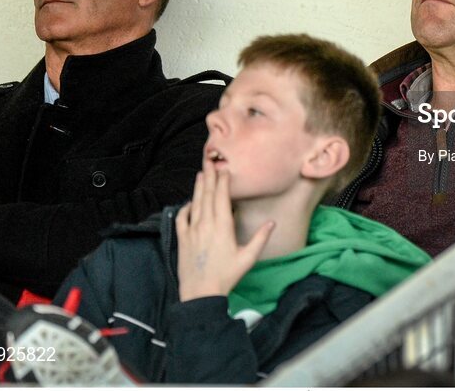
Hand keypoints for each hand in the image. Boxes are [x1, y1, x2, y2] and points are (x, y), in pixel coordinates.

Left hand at [175, 162, 274, 301]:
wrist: (201, 292)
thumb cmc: (227, 276)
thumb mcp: (248, 258)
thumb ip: (260, 238)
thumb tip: (272, 222)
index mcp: (222, 226)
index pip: (221, 198)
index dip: (222, 182)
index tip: (224, 170)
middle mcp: (206, 224)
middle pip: (207, 195)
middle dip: (209, 177)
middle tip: (209, 162)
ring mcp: (192, 231)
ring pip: (195, 203)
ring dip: (198, 188)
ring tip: (200, 174)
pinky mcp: (182, 239)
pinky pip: (182, 218)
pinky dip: (186, 208)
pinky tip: (189, 202)